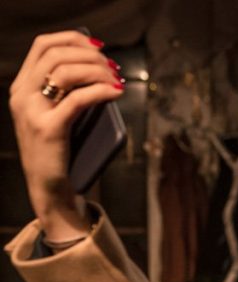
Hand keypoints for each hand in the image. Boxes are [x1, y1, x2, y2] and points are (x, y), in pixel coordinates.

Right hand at [8, 31, 122, 239]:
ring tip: (116, 79)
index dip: (73, 39)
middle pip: (56, 54)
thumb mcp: (60, 113)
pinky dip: (101, 91)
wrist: (50, 187)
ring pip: (65, 72)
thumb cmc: (62, 149)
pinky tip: (116, 92)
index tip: (99, 46)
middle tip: (113, 67)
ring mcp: (32, 112)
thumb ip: (70, 90)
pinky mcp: (49, 129)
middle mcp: (22, 95)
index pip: (43, 45)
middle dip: (90, 55)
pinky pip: (78, 99)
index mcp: (22, 87)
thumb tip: (103, 66)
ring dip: (97, 71)